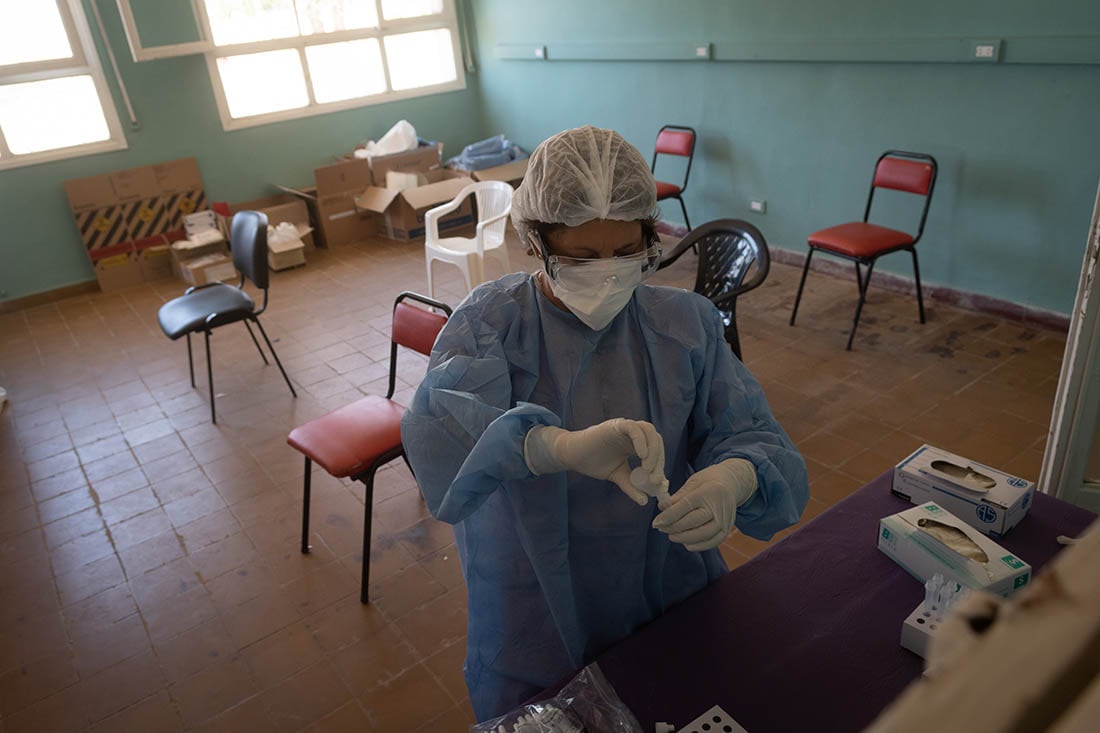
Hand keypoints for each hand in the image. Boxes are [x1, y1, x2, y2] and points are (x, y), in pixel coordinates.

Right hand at [525, 419, 664, 504]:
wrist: (574, 456)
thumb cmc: (595, 463)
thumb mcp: (618, 476)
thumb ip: (632, 486)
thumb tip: (645, 501)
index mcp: (637, 444)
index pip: (657, 451)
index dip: (661, 466)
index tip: (659, 484)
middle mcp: (634, 434)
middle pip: (656, 440)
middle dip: (659, 460)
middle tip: (654, 479)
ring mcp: (626, 427)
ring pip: (649, 431)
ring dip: (653, 450)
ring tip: (648, 468)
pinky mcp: (616, 425)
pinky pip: (634, 428)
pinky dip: (641, 440)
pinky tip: (642, 456)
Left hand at [651, 458, 757, 550]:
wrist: (732, 483)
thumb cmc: (708, 481)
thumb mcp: (692, 483)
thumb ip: (677, 497)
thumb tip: (661, 508)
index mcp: (707, 491)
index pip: (685, 507)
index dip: (668, 516)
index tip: (656, 523)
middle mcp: (718, 507)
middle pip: (693, 522)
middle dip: (673, 528)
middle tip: (661, 528)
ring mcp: (725, 519)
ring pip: (703, 535)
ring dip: (684, 538)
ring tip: (672, 535)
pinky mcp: (728, 528)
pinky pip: (713, 542)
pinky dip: (699, 545)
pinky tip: (686, 543)